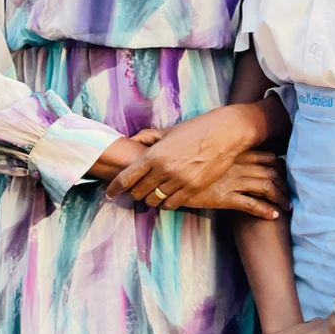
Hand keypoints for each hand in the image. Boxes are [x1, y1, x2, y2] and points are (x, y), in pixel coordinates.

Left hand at [107, 106, 254, 202]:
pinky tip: (167, 198)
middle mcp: (164, 169)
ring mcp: (179, 180)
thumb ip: (147, 137)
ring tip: (152, 195)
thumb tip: (130, 140)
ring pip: (154, 200)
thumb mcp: (168, 131)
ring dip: (151, 199)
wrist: (224, 133)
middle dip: (135, 193)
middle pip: (138, 192)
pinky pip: (173, 204)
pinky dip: (167, 203)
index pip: (126, 177)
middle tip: (136, 192)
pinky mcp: (193, 188)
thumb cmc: (195, 130)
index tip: (110, 193)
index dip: (115, 188)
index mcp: (154, 154)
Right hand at [144, 151, 290, 218]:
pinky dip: (265, 211)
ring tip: (287, 208)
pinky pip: (251, 205)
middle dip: (285, 185)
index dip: (281, 166)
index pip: (268, 157)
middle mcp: (239, 166)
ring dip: (281, 199)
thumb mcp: (208, 152)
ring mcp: (233, 181)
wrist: (168, 171)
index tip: (286, 173)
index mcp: (237, 154)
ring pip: (267, 188)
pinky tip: (273, 216)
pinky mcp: (225, 198)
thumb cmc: (186, 159)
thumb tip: (228, 150)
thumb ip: (221, 150)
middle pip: (273, 173)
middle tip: (291, 195)